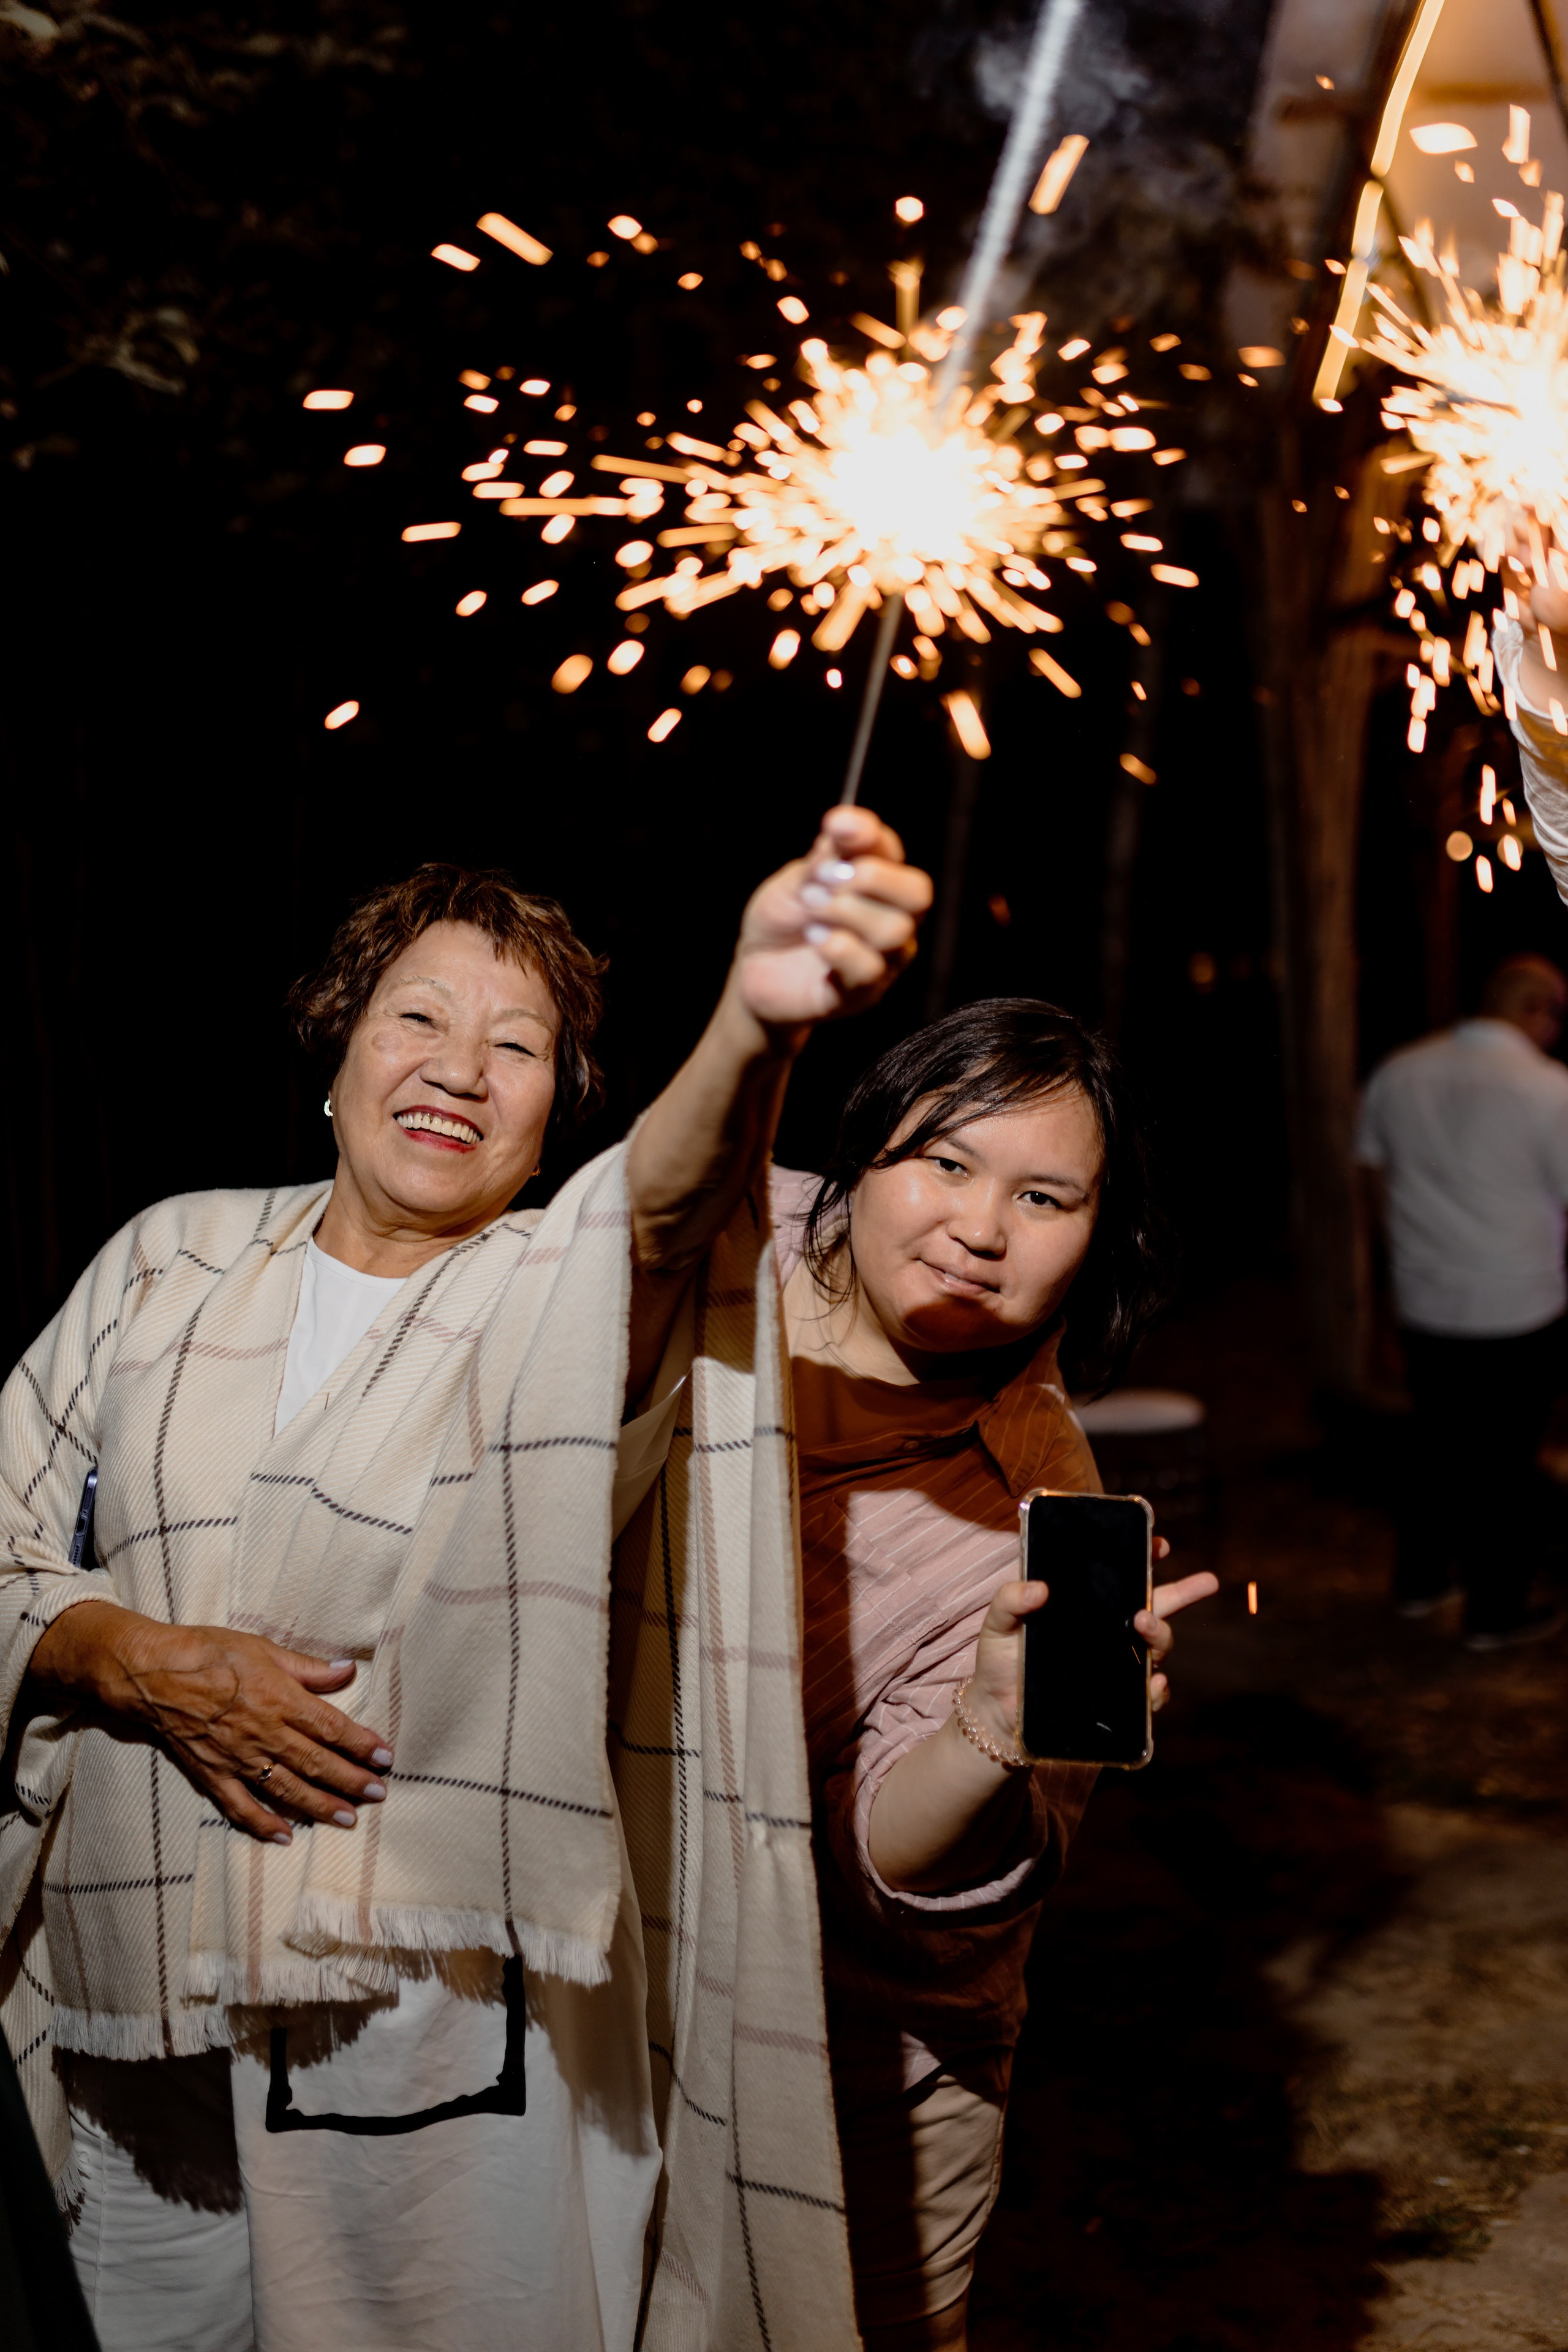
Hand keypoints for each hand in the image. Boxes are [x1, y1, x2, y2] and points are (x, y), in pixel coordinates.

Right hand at [28, 1601, 391, 1844]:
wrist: (152, 1673)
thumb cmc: (209, 1652)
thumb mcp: (264, 1648)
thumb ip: (308, 1667)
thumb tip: (348, 1669)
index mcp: (280, 1700)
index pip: (331, 1728)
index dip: (360, 1744)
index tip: (385, 1757)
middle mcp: (264, 1734)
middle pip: (316, 1763)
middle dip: (350, 1781)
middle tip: (378, 1794)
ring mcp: (238, 1759)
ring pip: (287, 1790)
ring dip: (320, 1806)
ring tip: (348, 1819)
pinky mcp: (213, 1775)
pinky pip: (241, 1807)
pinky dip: (264, 1824)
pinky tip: (286, 1837)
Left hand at [731, 805, 932, 1030]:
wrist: (754, 970)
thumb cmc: (782, 921)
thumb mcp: (796, 881)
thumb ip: (823, 858)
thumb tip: (845, 824)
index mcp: (877, 882)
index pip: (892, 851)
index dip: (869, 834)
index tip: (836, 825)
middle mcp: (891, 918)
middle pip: (917, 893)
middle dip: (873, 878)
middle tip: (823, 878)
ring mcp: (883, 959)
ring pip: (895, 931)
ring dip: (847, 912)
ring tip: (810, 908)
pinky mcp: (862, 993)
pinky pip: (870, 969)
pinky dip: (839, 947)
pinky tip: (813, 937)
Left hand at [966, 1539, 1219, 1746]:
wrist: (998, 1712)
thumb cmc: (1001, 1661)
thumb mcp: (998, 1623)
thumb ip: (1011, 1600)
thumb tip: (1039, 1588)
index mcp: (1088, 1606)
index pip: (1122, 1578)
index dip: (1146, 1558)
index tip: (1160, 1543)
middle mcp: (1109, 1632)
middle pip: (1156, 1607)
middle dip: (1185, 1590)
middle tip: (1202, 1582)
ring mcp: (1117, 1665)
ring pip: (1157, 1645)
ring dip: (1161, 1632)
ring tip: (1143, 1622)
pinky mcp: (1118, 1700)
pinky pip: (1150, 1695)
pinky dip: (1158, 1689)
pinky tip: (1152, 1682)